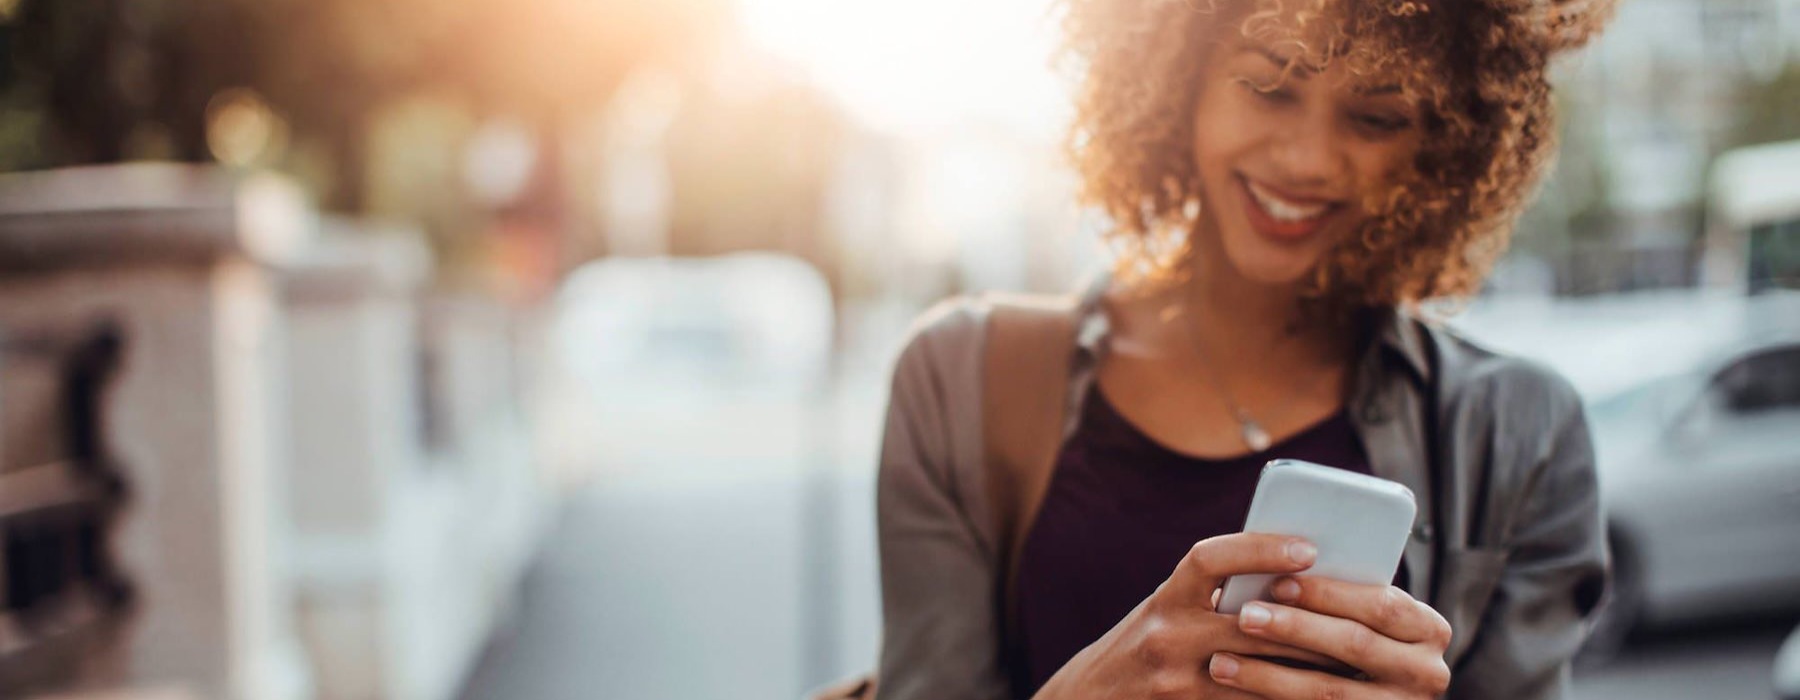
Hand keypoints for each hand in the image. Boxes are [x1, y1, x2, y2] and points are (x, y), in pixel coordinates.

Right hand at [1033, 533, 1339, 699]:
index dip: (1258, 549)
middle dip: (1307, 619)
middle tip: (1359, 614)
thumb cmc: (1144, 646)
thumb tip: (1288, 574)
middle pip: (1250, 622)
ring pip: (1259, 671)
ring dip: (1307, 665)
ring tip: (1352, 657)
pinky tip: (1314, 691)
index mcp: (1166, 598)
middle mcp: (1166, 635)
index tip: (1307, 548)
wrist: (1092, 697)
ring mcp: (1175, 680)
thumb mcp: (1168, 609)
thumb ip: (1214, 594)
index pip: (1209, 560)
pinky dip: (1282, 694)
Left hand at [1207, 575, 1453, 698]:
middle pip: (1354, 645)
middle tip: (1245, 616)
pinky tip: (1237, 692)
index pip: (1381, 604)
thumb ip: (1342, 596)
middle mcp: (1426, 673)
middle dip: (1295, 628)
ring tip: (1221, 662)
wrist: (1370, 696)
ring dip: (1269, 676)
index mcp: (1428, 629)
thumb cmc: (1357, 637)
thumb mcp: (1365, 616)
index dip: (1329, 593)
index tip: (1279, 581)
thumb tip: (1281, 561)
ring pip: (1328, 692)